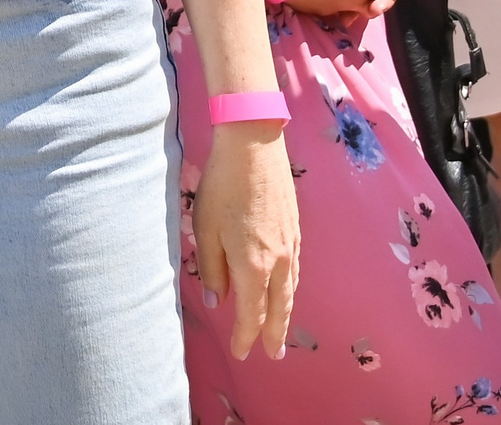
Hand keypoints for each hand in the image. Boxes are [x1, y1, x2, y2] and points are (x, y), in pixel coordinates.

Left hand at [190, 122, 298, 360]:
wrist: (254, 145)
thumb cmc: (222, 186)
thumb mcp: (205, 230)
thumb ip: (211, 270)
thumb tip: (217, 301)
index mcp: (251, 266)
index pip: (251, 315)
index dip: (245, 337)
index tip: (241, 354)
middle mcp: (276, 261)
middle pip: (278, 309)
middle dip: (274, 334)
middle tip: (273, 355)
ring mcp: (289, 244)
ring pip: (290, 289)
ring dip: (286, 314)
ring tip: (281, 330)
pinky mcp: (295, 228)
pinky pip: (295, 269)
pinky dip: (291, 288)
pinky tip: (287, 288)